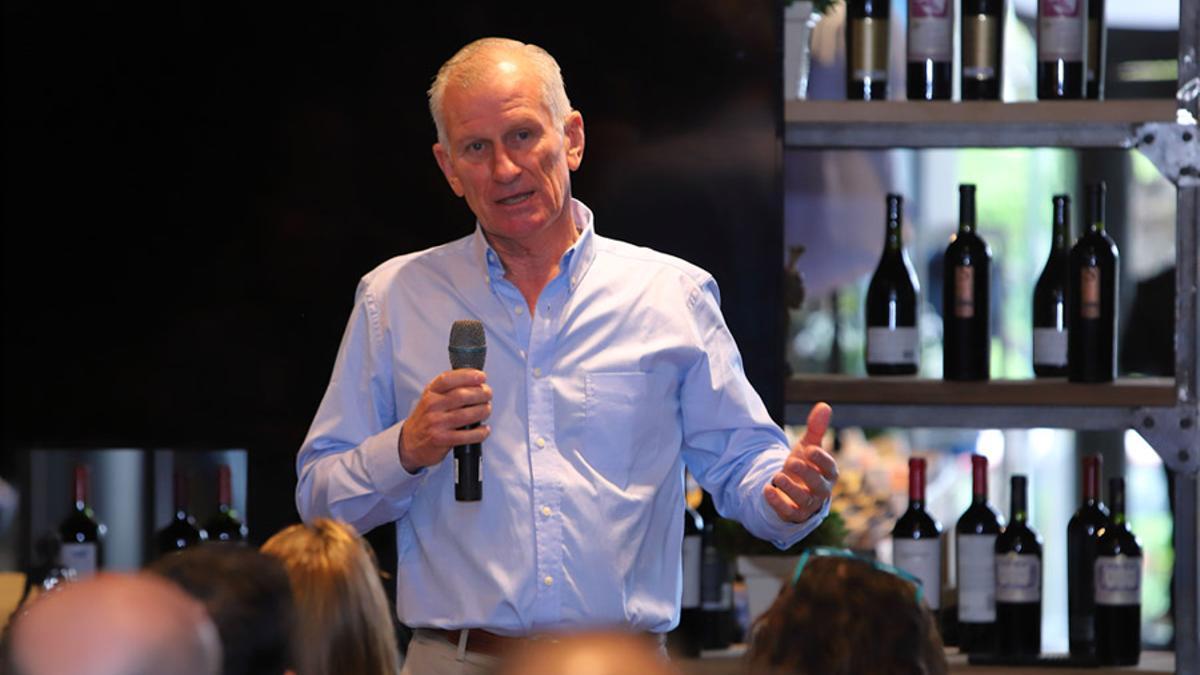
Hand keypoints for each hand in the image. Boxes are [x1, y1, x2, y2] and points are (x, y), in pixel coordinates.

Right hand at [398, 369, 491, 472]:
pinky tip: (483, 430)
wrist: (409, 443)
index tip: (482, 377)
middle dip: (481, 394)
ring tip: (486, 410)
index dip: (468, 376)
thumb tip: (477, 380)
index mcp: (431, 392)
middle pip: (461, 396)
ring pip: (466, 415)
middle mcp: (432, 406)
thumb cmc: (427, 418)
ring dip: (482, 411)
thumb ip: (450, 389)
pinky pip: (466, 435)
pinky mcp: (441, 440)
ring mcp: (436, 423)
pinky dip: (479, 432)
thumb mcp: (432, 398)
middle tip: (488, 394)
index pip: (448, 379)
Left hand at [764, 402, 837, 523]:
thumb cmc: (804, 465)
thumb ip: (816, 428)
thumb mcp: (808, 446)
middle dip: (806, 474)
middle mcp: (820, 491)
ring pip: (803, 500)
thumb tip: (824, 405)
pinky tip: (767, 490)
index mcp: (828, 474)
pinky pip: (787, 512)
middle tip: (791, 462)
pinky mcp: (793, 514)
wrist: (790, 488)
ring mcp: (807, 504)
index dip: (821, 459)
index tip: (810, 449)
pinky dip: (777, 503)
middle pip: (818, 485)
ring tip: (777, 476)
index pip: (830, 468)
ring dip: (790, 489)